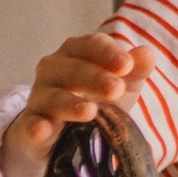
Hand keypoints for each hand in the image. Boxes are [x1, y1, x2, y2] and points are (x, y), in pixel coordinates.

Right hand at [0, 29, 152, 176]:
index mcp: (76, 52)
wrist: (67, 132)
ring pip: (53, 97)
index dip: (108, 53)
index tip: (127, 65)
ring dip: (70, 103)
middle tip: (116, 89)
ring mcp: (40, 96)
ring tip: (91, 111)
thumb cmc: (96, 98)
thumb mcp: (121, 85)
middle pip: (73, 69)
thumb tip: (147, 54)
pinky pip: (31, 124)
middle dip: (95, 78)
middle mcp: (54, 69)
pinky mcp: (31, 125)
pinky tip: (43, 130)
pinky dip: (36, 127)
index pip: (91, 44)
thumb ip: (135, 71)